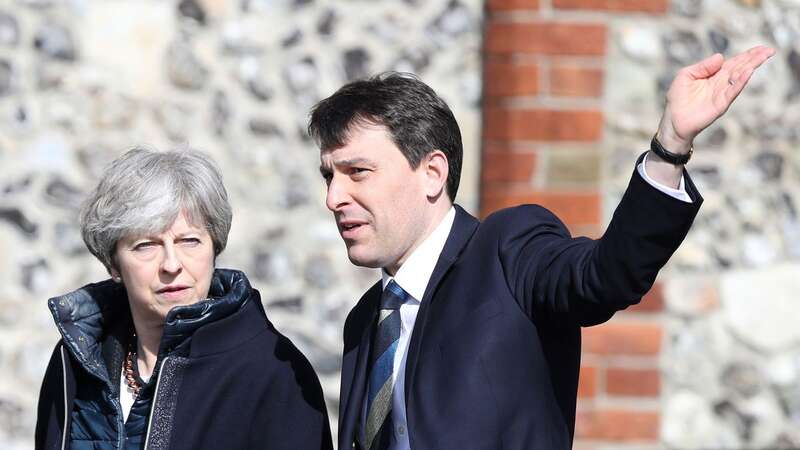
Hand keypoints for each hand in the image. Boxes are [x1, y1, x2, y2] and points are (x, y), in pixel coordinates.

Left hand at [656, 45, 775, 153]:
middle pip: (741, 67)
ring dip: (752, 66)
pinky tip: (749, 72)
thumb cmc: (678, 98)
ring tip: (763, 56)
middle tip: (769, 50)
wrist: (674, 120)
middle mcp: (721, 82)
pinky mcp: (721, 104)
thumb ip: (702, 66)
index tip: (761, 47)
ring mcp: (722, 93)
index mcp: (714, 74)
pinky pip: (733, 91)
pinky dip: (741, 81)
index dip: (748, 54)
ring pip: (740, 77)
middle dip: (755, 58)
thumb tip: (720, 56)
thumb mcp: (686, 75)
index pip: (734, 62)